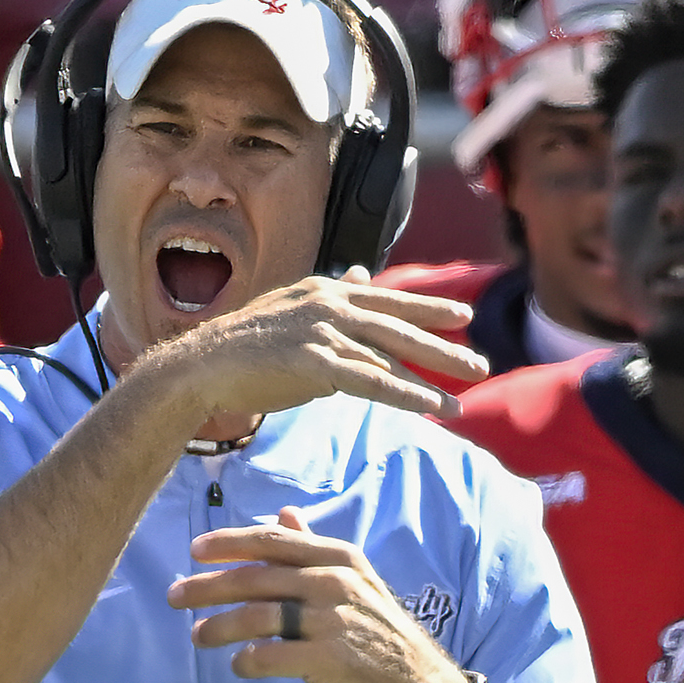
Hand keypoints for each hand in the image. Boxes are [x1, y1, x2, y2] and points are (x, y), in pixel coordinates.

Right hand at [144, 267, 485, 424]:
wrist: (201, 366)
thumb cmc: (246, 345)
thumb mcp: (293, 310)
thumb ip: (333, 297)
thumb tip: (360, 275)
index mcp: (325, 291)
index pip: (388, 298)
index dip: (428, 307)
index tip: (464, 316)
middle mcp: (328, 305)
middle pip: (400, 324)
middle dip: (444, 346)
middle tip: (481, 364)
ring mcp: (321, 332)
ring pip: (390, 355)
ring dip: (431, 379)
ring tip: (462, 399)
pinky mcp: (313, 363)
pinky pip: (371, 381)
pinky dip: (405, 395)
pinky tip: (431, 407)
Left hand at [169, 506, 469, 682]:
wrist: (418, 682)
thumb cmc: (376, 627)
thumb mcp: (354, 577)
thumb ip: (313, 546)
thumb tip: (285, 513)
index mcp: (337, 557)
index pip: (272, 542)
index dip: (228, 544)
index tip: (194, 550)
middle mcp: (333, 582)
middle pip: (255, 578)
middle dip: (208, 586)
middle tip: (174, 596)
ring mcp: (331, 620)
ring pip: (257, 617)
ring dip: (219, 626)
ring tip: (197, 636)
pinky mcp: (328, 659)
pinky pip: (272, 656)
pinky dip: (248, 660)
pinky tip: (238, 665)